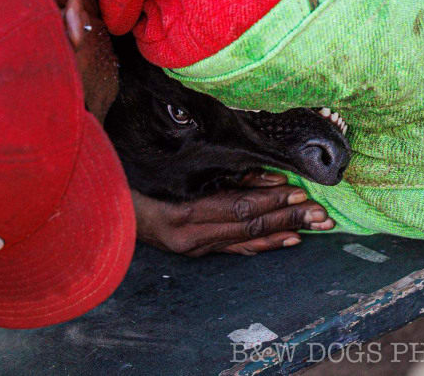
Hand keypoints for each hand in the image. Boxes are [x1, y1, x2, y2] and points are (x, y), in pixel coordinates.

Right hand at [132, 171, 334, 256]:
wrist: (104, 213)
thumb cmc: (131, 183)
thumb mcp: (168, 172)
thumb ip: (212, 174)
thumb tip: (259, 173)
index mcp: (182, 215)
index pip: (237, 208)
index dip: (270, 200)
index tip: (298, 191)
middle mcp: (190, 238)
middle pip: (247, 226)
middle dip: (286, 218)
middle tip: (319, 213)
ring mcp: (192, 248)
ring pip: (246, 240)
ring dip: (282, 231)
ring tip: (312, 225)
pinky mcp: (194, 251)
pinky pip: (234, 249)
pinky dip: (263, 244)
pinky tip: (287, 241)